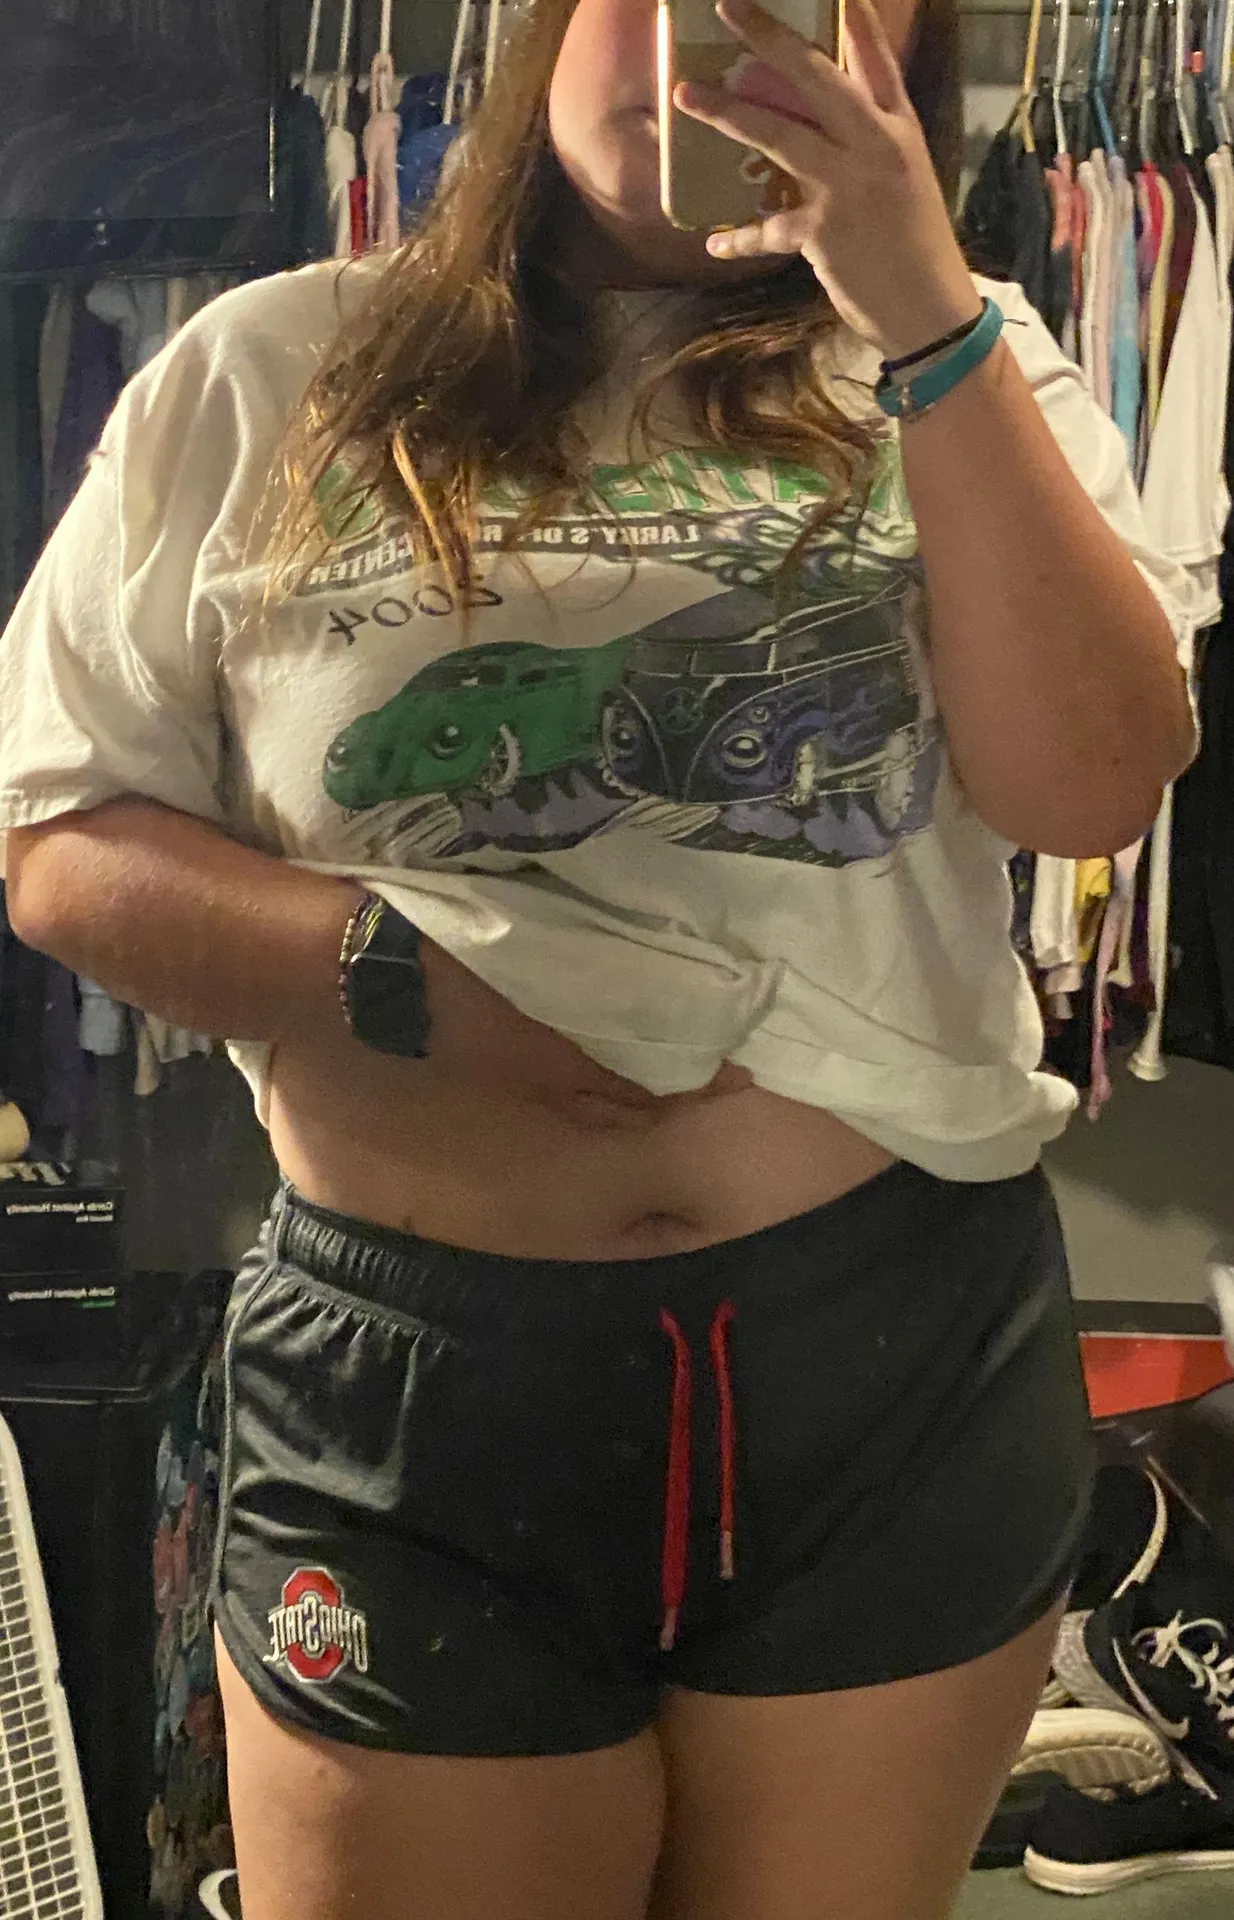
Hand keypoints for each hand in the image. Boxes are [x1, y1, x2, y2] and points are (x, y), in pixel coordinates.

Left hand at [676, 0, 981, 359]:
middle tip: (728, 6)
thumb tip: (822, 124)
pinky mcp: (822, 233)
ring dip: (728, 114)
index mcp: (900, 131)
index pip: (877, 60)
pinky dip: (739, 236)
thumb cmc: (918, 247)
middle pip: (816, 79)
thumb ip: (869, 146)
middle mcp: (875, 147)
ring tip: (685, 96)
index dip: (856, 19)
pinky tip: (715, 239)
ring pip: (778, 136)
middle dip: (769, 38)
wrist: (930, 311)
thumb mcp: (906, 180)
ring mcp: (847, 187)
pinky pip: (766, 229)